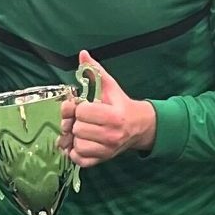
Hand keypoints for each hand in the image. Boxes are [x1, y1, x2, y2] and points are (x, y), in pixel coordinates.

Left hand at [62, 50, 155, 167]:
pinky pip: (79, 160)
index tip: (83, 106)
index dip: (78, 108)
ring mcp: (107, 150)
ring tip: (83, 130)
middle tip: (83, 118)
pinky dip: (76, 153)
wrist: (139, 126)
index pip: (81, 112)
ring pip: (76, 145)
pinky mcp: (102, 160)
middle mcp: (111, 135)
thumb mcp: (109, 86)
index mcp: (113, 116)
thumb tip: (82, 54)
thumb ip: (94, 71)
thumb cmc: (121, 105)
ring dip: (76, 137)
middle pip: (77, 129)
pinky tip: (81, 142)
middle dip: (76, 122)